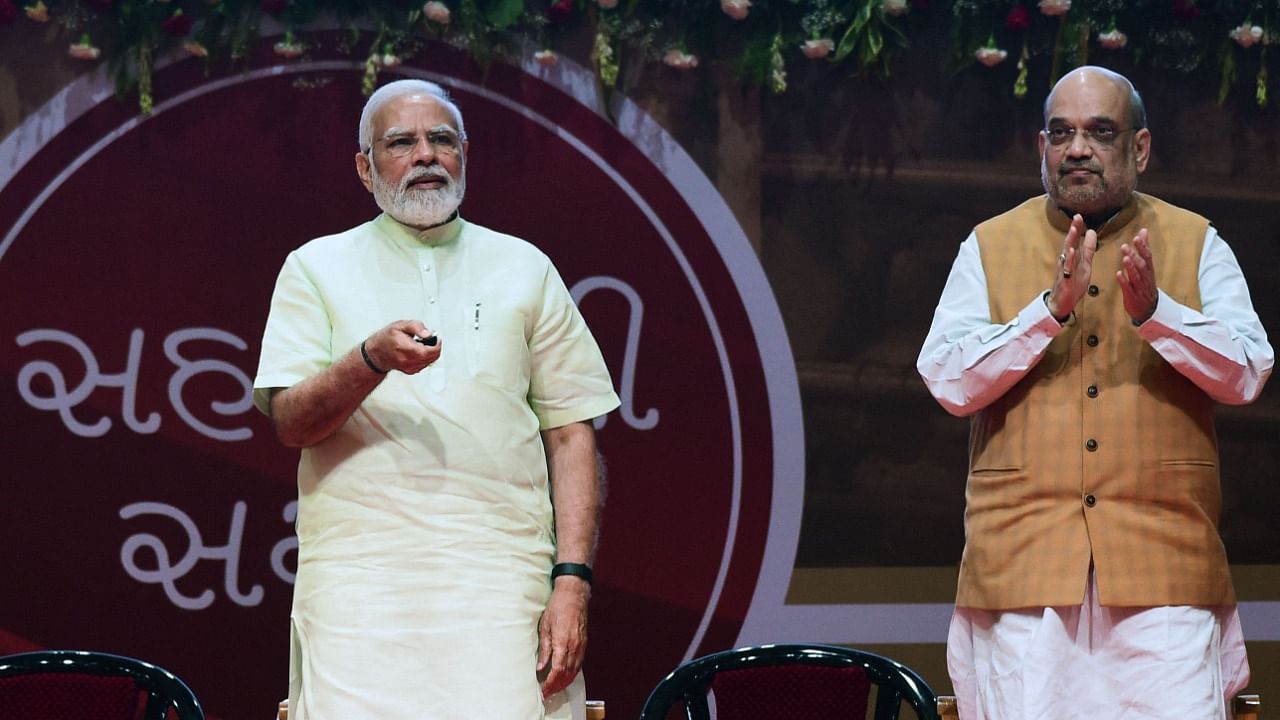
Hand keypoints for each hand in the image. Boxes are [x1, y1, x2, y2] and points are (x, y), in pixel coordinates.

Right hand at [363, 319, 441, 374]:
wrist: (376, 353)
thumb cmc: (386, 338)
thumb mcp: (401, 325)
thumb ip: (417, 327)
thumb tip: (429, 333)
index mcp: (409, 350)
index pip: (432, 351)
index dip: (437, 343)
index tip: (435, 337)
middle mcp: (410, 361)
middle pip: (433, 357)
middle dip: (434, 347)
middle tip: (428, 339)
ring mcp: (411, 368)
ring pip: (430, 361)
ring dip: (430, 352)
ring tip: (420, 344)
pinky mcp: (411, 371)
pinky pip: (425, 364)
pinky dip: (425, 357)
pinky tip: (417, 351)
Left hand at [537, 577, 589, 698]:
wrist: (574, 594)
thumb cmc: (558, 606)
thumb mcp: (545, 626)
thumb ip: (544, 648)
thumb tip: (540, 666)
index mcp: (563, 643)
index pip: (557, 671)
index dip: (550, 684)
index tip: (544, 691)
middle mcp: (574, 647)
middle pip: (567, 674)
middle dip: (557, 686)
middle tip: (548, 693)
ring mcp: (581, 645)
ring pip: (574, 670)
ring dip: (565, 681)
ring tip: (555, 687)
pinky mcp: (584, 642)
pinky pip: (579, 663)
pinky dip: (572, 672)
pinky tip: (566, 674)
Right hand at [1047, 214, 1097, 320]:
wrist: (1062, 302)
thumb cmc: (1072, 283)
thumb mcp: (1085, 264)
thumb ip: (1088, 249)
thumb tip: (1091, 232)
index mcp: (1073, 257)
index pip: (1075, 240)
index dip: (1077, 228)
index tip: (1079, 215)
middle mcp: (1067, 261)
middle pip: (1070, 243)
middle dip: (1073, 230)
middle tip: (1077, 217)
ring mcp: (1065, 269)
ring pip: (1067, 253)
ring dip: (1070, 241)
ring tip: (1074, 229)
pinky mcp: (1065, 279)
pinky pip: (1067, 268)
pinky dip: (1069, 259)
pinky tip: (1071, 251)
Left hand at [1117, 228, 1158, 323]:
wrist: (1148, 308)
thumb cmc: (1145, 284)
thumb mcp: (1147, 265)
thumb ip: (1144, 247)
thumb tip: (1143, 231)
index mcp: (1148, 269)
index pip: (1147, 256)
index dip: (1143, 247)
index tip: (1137, 237)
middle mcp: (1145, 277)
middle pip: (1141, 265)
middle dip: (1134, 255)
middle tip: (1125, 247)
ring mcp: (1139, 286)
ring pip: (1136, 276)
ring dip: (1130, 267)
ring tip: (1125, 258)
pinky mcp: (1132, 295)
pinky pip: (1128, 288)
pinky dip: (1124, 281)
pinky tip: (1118, 275)